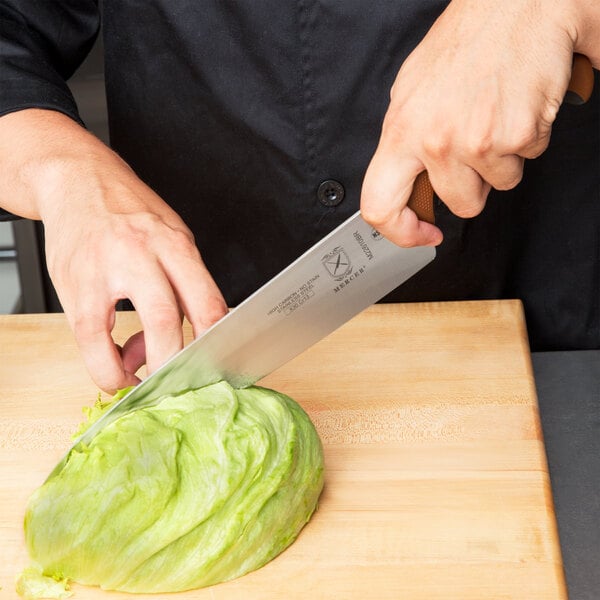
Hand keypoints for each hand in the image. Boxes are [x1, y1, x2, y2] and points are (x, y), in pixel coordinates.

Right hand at [0, 109, 227, 392]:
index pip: (207, 301)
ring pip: (123, 332)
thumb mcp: (173, 240)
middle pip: (168, 320)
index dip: (215, 344)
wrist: (79, 182)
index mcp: (176, 245)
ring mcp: (105, 269)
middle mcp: (142, 254)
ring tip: (144, 379)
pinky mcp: (74, 284)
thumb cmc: (133, 216)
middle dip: (177, 365)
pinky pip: (90, 339)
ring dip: (141, 371)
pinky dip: (106, 366)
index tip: (216, 369)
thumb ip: (184, 289)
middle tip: (180, 384)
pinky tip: (116, 368)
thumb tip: (191, 340)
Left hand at [361, 0, 599, 247]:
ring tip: (495, 116)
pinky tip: (516, 107)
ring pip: (499, 185)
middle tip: (474, 147)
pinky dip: (527, 139)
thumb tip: (406, 184)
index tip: (421, 234)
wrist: (518, 2)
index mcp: (401, 130)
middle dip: (473, 184)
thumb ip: (406, 143)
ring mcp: (478, 141)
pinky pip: (528, 159)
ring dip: (501, 159)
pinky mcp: (519, 135)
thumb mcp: (411, 92)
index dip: (401, 232)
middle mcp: (436, 141)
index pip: (380, 206)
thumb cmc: (466, 42)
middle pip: (461, 204)